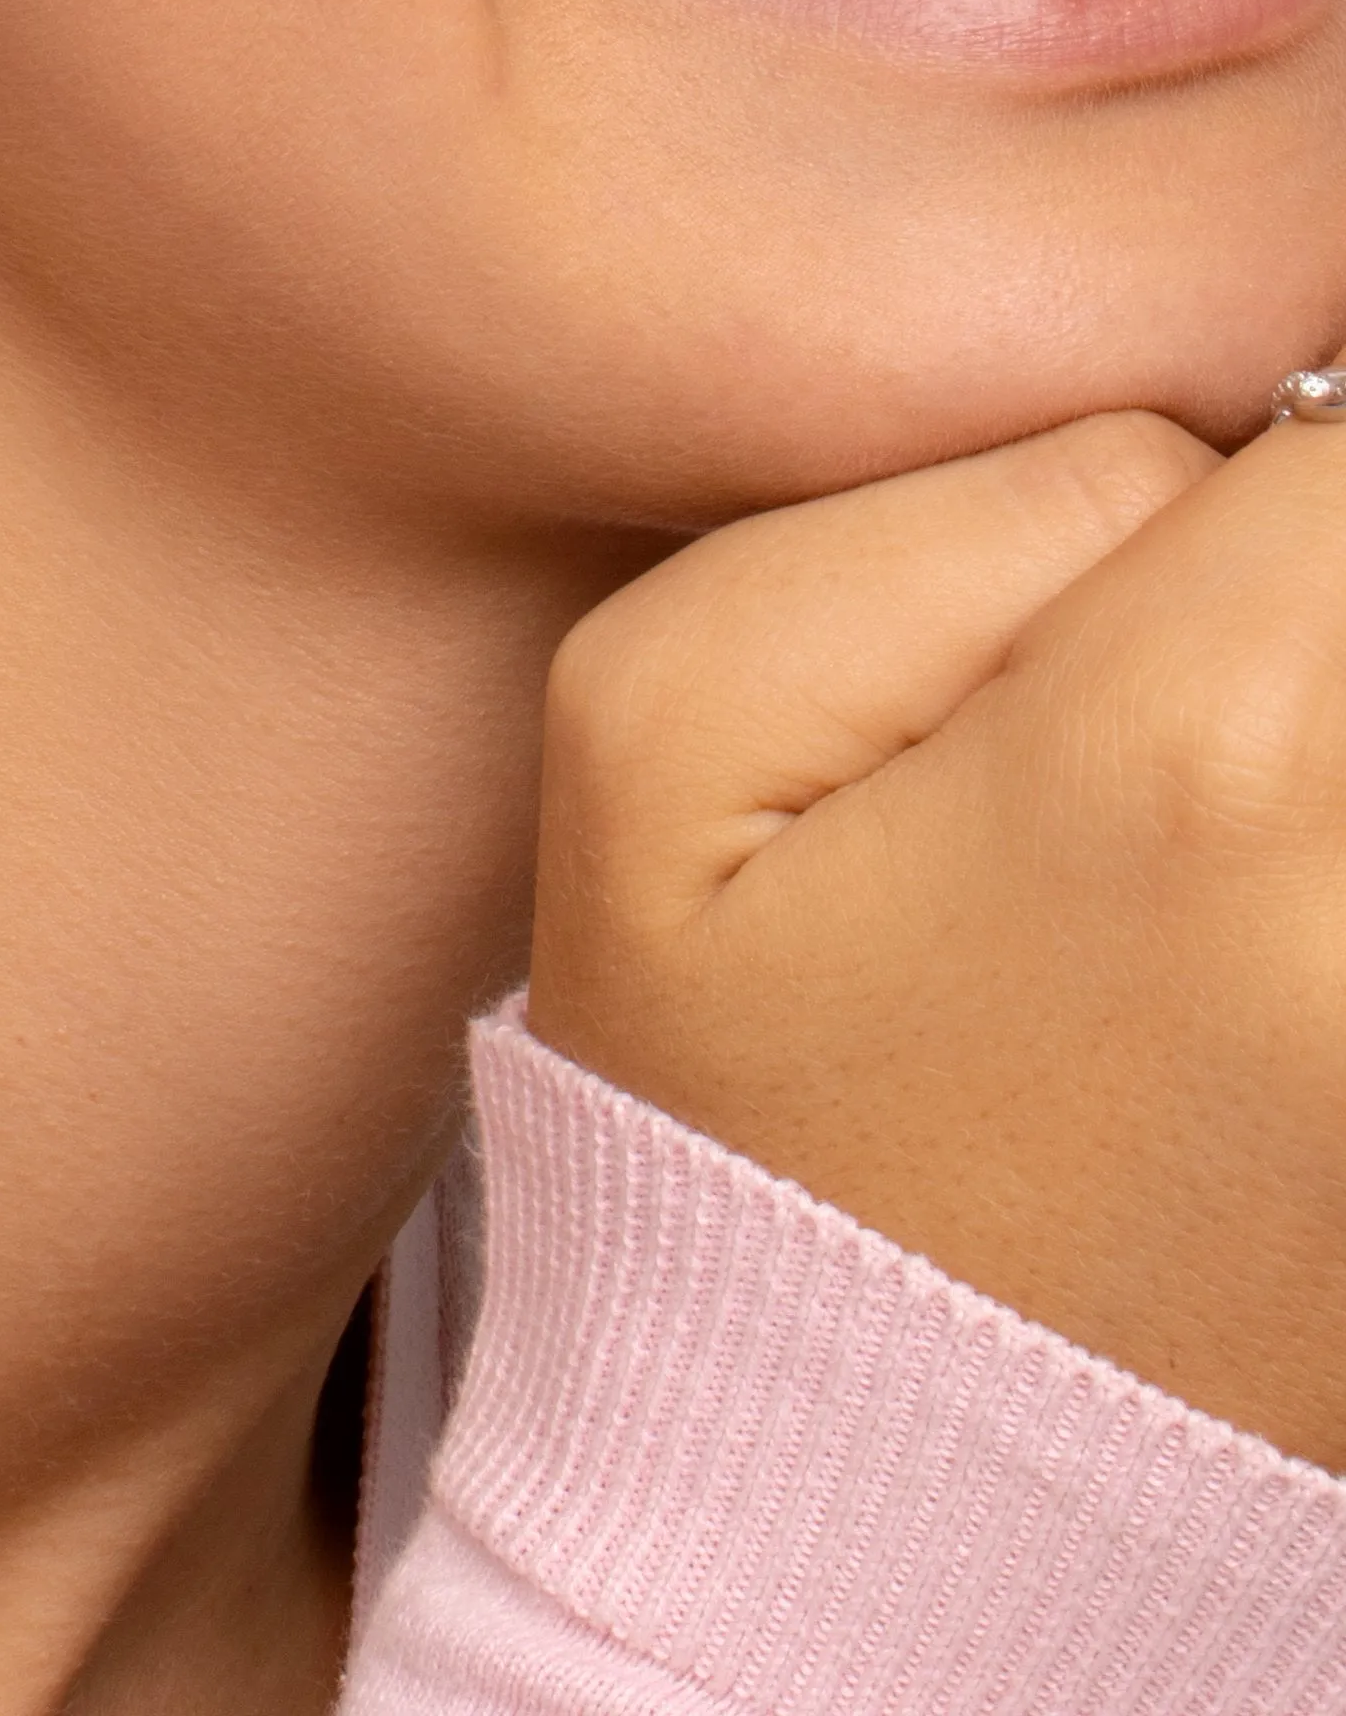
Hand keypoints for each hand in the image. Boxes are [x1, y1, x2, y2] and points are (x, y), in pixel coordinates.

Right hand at [530, 404, 1345, 1466]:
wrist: (860, 1501)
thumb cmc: (730, 1104)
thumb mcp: (659, 723)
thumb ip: (940, 501)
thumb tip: (1195, 438)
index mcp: (1184, 755)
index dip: (1242, 444)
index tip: (1133, 563)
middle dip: (1293, 583)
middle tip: (1130, 713)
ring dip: (1307, 715)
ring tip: (1151, 850)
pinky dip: (1311, 839)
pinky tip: (1206, 947)